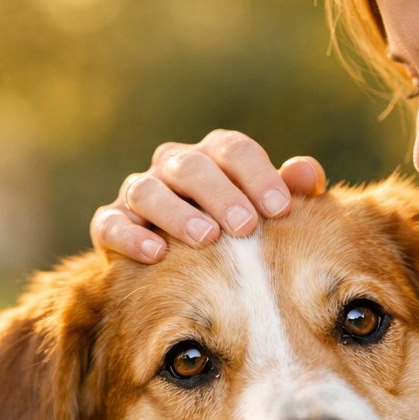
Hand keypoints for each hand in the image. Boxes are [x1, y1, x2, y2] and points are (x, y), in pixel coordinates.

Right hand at [91, 128, 326, 262]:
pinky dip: (130, 236)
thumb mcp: (266, 214)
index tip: (281, 209)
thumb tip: (308, 173)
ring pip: (148, 190)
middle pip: (191, 166)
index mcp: (213, 156)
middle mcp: (172, 168)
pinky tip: (155, 254)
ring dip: (176, 213)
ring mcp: (138, 193)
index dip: (258, 175)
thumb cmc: (237, 236)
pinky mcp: (110, 224)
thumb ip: (290, 191)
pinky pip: (111, 223)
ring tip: (205, 238)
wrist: (183, 270)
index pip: (233, 149)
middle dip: (220, 194)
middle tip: (245, 226)